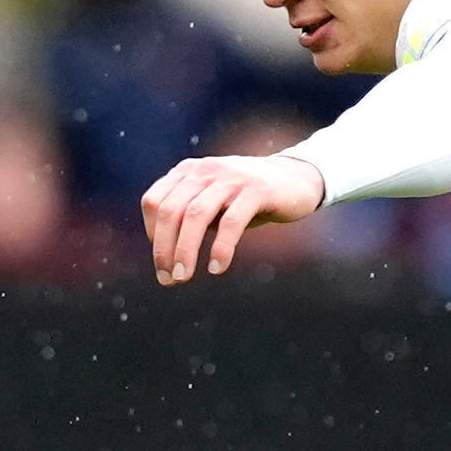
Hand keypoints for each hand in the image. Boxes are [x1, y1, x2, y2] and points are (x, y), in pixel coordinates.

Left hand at [141, 154, 325, 285]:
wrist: (298, 179)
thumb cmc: (250, 198)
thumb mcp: (215, 201)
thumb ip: (191, 218)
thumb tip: (165, 257)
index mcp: (189, 172)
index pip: (154, 202)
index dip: (152, 234)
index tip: (163, 260)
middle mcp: (205, 171)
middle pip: (171, 211)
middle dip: (164, 249)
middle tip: (168, 279)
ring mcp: (231, 178)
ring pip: (195, 216)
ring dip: (185, 251)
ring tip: (183, 277)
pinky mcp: (257, 190)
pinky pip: (231, 222)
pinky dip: (221, 248)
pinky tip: (217, 268)